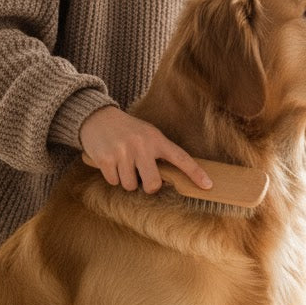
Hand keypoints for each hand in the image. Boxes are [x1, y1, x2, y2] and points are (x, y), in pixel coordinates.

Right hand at [79, 107, 212, 193]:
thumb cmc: (128, 131)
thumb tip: (169, 180)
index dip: (195, 173)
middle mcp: (141, 145)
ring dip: (127, 180)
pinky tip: (111, 162)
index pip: (181, 158)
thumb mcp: (147, 135)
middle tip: (143, 177)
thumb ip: (159, 153)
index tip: (207, 185)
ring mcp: (123, 152)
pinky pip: (114, 182)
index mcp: (156, 139)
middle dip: (148, 187)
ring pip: (130, 185)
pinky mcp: (106, 159)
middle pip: (152, 184)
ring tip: (123, 164)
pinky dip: (112, 176)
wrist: (97, 118)